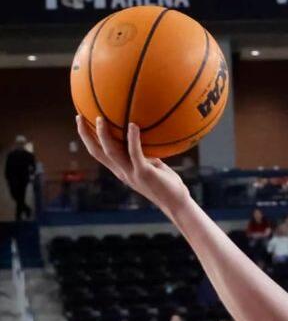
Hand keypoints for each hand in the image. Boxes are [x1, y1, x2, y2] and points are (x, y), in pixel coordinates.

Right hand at [76, 116, 191, 213]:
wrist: (176, 203)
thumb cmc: (167, 184)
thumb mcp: (152, 166)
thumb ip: (145, 154)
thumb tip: (146, 135)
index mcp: (121, 170)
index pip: (98, 153)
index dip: (87, 139)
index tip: (81, 122)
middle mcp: (122, 172)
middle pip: (97, 152)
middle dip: (86, 135)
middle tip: (79, 117)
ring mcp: (131, 173)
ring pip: (111, 152)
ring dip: (103, 135)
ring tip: (100, 118)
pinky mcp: (144, 172)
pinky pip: (135, 153)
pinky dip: (133, 138)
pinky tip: (133, 125)